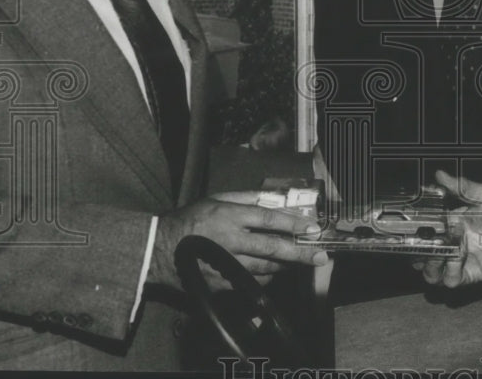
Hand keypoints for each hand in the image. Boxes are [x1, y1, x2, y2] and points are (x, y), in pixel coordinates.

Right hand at [149, 193, 327, 289]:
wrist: (161, 249)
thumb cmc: (191, 219)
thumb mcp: (216, 198)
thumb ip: (246, 197)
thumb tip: (274, 197)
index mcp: (230, 216)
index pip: (268, 219)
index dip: (293, 224)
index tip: (312, 228)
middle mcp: (231, 241)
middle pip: (273, 247)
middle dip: (300, 252)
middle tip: (321, 255)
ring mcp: (226, 265)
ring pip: (266, 267)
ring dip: (286, 265)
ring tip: (301, 262)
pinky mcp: (221, 284)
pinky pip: (252, 282)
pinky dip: (267, 277)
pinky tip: (276, 272)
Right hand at [414, 171, 481, 287]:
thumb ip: (463, 187)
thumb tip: (439, 174)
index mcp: (456, 220)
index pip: (429, 227)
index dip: (418, 230)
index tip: (412, 230)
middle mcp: (456, 240)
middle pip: (427, 250)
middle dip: (419, 251)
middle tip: (422, 247)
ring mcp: (463, 258)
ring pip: (434, 269)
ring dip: (430, 266)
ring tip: (437, 256)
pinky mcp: (472, 273)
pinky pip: (452, 280)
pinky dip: (448, 275)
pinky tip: (454, 264)